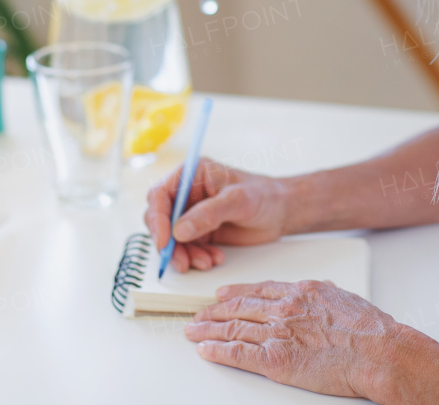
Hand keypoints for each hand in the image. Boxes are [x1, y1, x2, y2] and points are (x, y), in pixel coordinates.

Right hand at [143, 158, 289, 272]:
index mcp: (191, 175)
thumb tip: (179, 231)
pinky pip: (187, 248)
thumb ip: (208, 214)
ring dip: (184, 254)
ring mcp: (192, 214)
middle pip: (161, 219)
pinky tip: (214, 259)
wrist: (281, 211)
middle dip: (168, 243)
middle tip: (181, 262)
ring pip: (172, 238)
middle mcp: (187, 194)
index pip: (160, 195)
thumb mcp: (238, 200)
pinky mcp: (200, 231)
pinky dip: (196, 258)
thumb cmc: (263, 196)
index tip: (164, 242)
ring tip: (205, 262)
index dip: (157, 218)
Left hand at [183, 280, 402, 398]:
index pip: (258, 290)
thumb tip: (323, 290)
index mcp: (300, 292)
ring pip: (232, 328)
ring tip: (192, 330)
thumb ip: (327, 294)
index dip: (235, 292)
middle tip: (198, 313)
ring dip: (208, 330)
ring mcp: (278, 333)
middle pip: (239, 307)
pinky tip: (205, 349)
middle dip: (214, 311)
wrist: (379, 351)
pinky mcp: (275, 360)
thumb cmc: (371, 330)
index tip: (221, 295)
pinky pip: (237, 353)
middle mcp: (284, 308)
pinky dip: (217, 351)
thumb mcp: (346, 299)